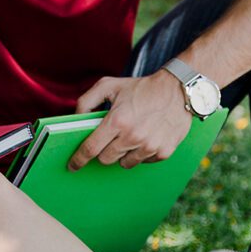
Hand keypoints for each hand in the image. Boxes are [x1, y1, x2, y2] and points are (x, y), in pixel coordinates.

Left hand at [69, 72, 192, 169]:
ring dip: (122, 153)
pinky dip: (140, 153)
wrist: (178, 90)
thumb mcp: (108, 85)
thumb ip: (86, 101)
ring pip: (125, 163)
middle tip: (108, 140)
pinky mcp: (164, 152)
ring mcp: (150, 146)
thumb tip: (75, 118)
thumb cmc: (140, 87)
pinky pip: (143, 162)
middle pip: (106, 159)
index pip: (91, 148)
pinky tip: (144, 137)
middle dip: (102, 152)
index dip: (79, 159)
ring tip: (129, 135)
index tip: (73, 166)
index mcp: (116, 121)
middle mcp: (132, 136)